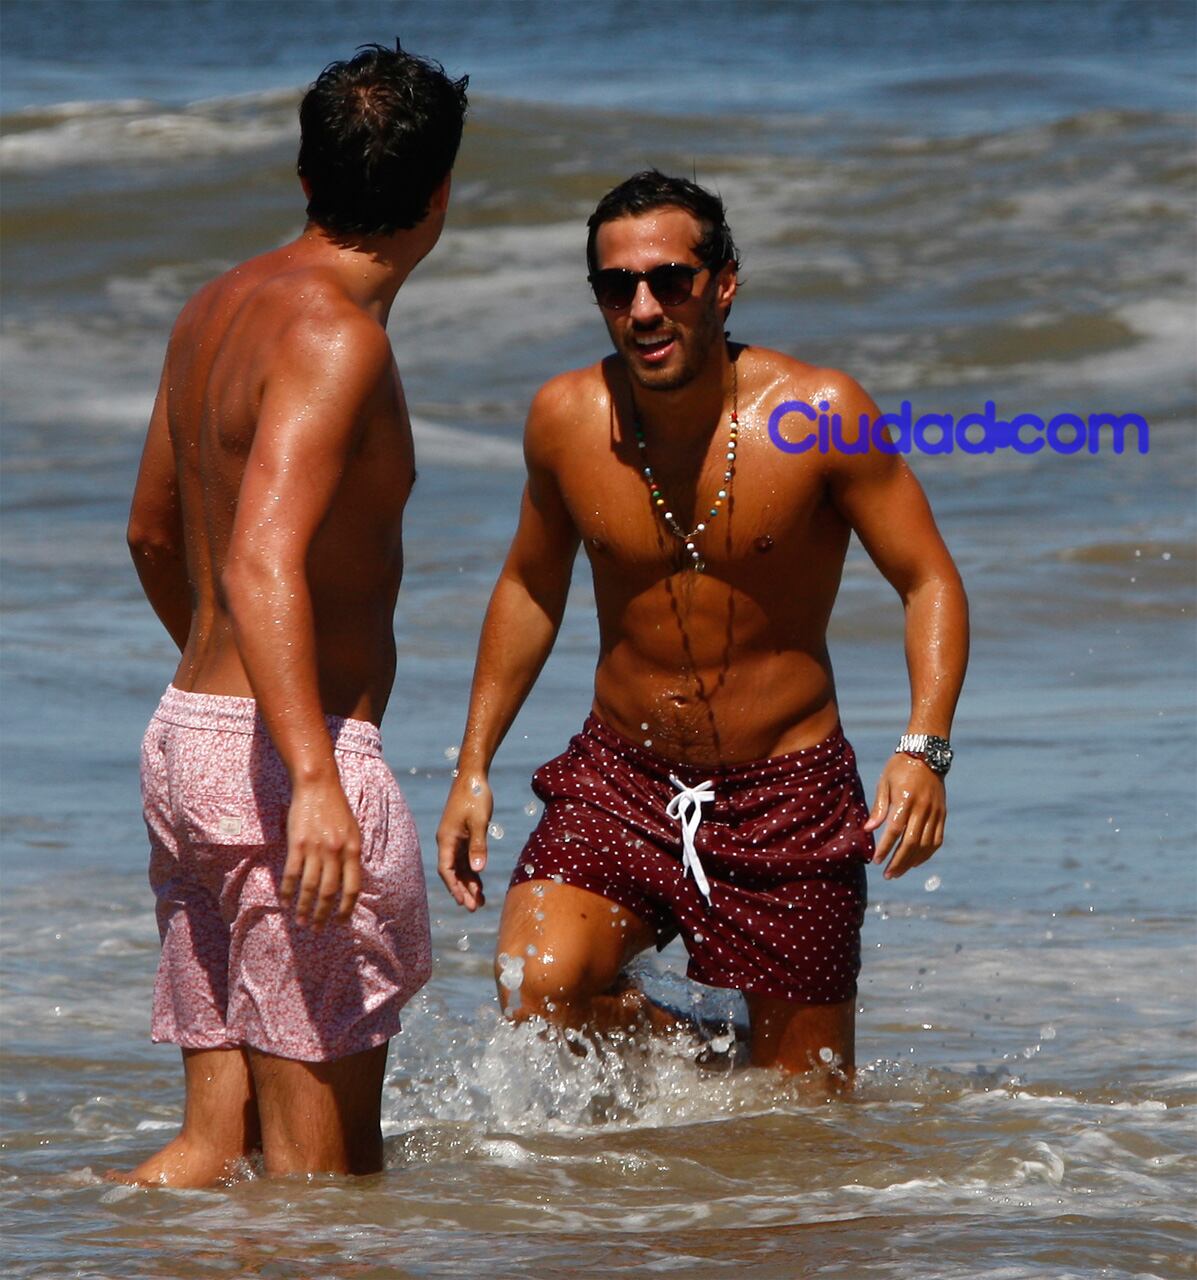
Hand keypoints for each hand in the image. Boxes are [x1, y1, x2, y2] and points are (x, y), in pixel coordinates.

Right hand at [280, 776, 361, 926]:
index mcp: (353, 850)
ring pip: (310, 887)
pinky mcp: (297, 844)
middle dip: (324, 914)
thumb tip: (350, 881)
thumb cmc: (337, 809)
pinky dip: (288, 891)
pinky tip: (285, 902)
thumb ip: (352, 855)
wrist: (318, 786)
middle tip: (317, 930)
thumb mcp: (354, 831)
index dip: (346, 908)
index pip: (352, 887)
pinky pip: (292, 873)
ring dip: (304, 908)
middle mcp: (336, 852)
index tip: (341, 922)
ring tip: (301, 922)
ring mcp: (316, 848)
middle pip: (330, 892)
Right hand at [436, 774, 491, 911]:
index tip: (463, 902)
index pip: (446, 870)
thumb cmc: (475, 797)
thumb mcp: (479, 822)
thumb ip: (478, 846)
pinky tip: (480, 883)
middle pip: (453, 873)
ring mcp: (454, 839)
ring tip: (479, 902)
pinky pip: (465, 859)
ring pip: (460, 868)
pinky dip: (472, 871)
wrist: (473, 777)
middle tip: (473, 909)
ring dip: (468, 884)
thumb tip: (478, 870)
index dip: (454, 887)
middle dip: (462, 891)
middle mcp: (447, 842)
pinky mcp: (463, 836)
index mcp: (446, 839)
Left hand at [864, 754, 945, 879]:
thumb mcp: (884, 782)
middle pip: (912, 843)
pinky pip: (937, 840)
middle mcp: (923, 808)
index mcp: (906, 799)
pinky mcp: (942, 814)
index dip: (886, 847)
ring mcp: (935, 812)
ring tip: (899, 872)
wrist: (927, 754)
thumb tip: (868, 830)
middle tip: (888, 875)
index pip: (896, 830)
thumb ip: (879, 807)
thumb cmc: (900, 768)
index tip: (877, 860)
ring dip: (912, 862)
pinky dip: (927, 854)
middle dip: (899, 861)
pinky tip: (916, 862)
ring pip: (926, 845)